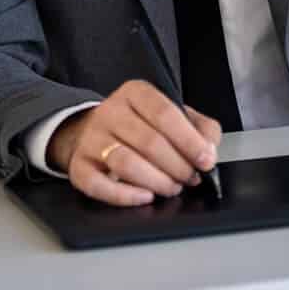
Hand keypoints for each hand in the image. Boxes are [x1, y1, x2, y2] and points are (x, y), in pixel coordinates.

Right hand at [47, 80, 223, 206]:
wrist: (95, 132)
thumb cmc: (141, 126)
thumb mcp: (173, 116)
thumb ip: (200, 128)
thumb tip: (210, 149)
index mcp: (135, 93)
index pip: (165, 113)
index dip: (190, 140)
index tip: (206, 160)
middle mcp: (110, 112)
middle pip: (149, 142)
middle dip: (177, 166)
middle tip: (189, 179)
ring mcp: (92, 139)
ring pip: (126, 163)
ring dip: (156, 181)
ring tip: (171, 188)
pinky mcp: (78, 166)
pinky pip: (98, 185)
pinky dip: (125, 196)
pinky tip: (145, 196)